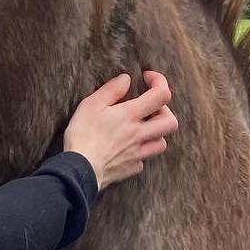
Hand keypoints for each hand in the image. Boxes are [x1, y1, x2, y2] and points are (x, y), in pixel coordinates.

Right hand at [63, 71, 176, 188]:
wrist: (79, 170)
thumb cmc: (82, 135)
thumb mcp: (90, 105)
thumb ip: (111, 90)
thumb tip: (126, 79)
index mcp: (130, 115)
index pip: (161, 95)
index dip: (159, 81)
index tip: (147, 78)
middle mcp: (139, 134)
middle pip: (171, 122)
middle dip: (165, 111)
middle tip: (150, 109)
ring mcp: (137, 153)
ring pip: (162, 143)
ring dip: (156, 134)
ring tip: (142, 130)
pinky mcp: (129, 168)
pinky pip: (142, 161)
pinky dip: (139, 154)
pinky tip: (128, 151)